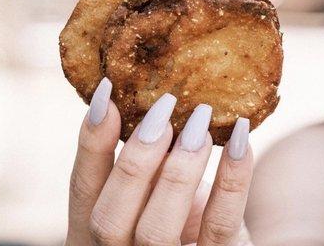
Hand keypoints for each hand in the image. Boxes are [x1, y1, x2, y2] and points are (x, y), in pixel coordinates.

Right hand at [65, 77, 253, 244]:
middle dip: (135, 159)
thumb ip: (144, 165)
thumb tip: (150, 103)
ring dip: (178, 168)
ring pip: (156, 230)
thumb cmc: (180, 213)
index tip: (107, 91)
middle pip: (108, 218)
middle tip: (165, 106)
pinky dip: (232, 178)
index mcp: (97, 233)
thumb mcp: (153, 192)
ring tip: (201, 119)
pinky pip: (220, 226)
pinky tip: (240, 137)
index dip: (90, 140)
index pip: (83, 188)